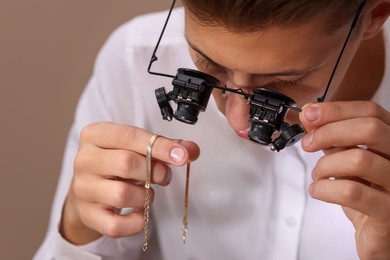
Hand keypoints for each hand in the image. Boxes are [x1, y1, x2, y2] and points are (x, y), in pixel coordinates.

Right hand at [60, 122, 199, 244]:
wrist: (88, 189)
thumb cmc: (116, 162)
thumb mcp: (136, 147)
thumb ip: (165, 146)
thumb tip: (191, 150)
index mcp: (96, 135)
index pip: (129, 135)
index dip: (160, 146)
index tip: (183, 156)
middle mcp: (85, 160)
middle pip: (125, 163)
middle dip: (155, 171)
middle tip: (165, 177)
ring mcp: (83, 189)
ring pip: (121, 195)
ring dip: (145, 196)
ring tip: (147, 192)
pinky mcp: (87, 215)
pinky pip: (116, 225)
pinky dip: (136, 222)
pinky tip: (140, 212)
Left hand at [299, 101, 389, 259]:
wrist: (382, 236)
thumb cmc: (367, 196)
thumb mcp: (349, 161)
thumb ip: (334, 139)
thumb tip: (310, 117)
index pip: (371, 111)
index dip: (336, 110)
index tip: (309, 114)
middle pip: (369, 128)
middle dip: (328, 132)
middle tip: (308, 143)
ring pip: (359, 159)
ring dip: (325, 166)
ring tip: (318, 176)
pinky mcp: (389, 212)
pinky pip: (351, 192)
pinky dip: (325, 189)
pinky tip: (319, 190)